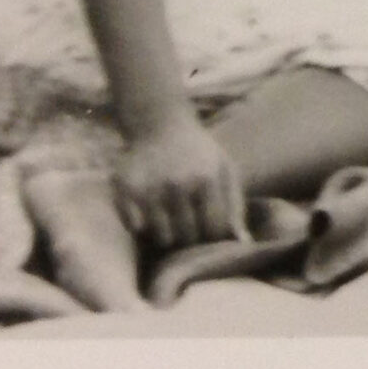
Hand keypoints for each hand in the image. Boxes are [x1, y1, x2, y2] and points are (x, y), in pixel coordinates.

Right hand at [112, 110, 246, 249]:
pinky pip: (135, 229)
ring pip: (162, 238)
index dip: (213, 234)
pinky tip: (148, 212)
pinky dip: (142, 226)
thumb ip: (235, 207)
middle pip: (188, 237)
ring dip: (167, 234)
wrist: (161, 124)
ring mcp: (149, 189)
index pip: (214, 230)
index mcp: (206, 180)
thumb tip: (243, 243)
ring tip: (170, 218)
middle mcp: (177, 185)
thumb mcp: (225, 170)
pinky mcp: (124, 191)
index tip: (208, 227)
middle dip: (191, 237)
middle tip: (188, 224)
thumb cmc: (199, 154)